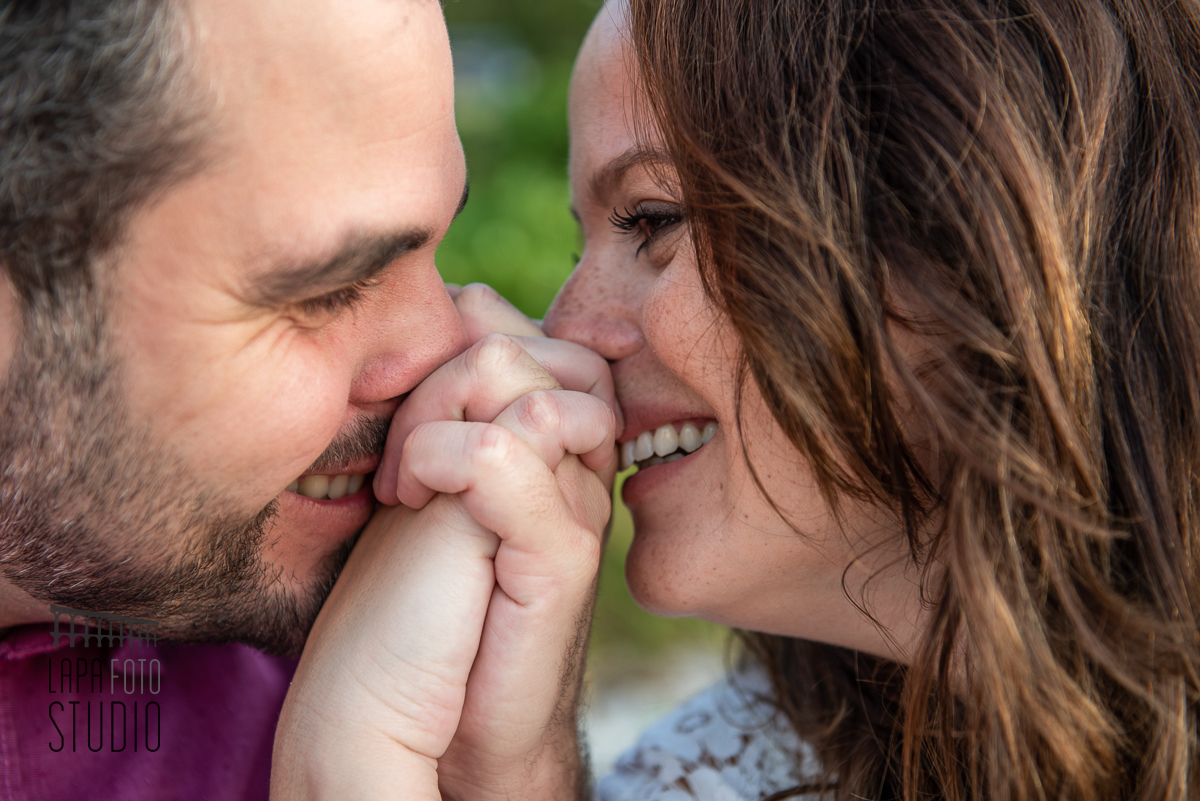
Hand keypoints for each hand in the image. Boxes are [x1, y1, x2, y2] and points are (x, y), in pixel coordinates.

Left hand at [272, 284, 617, 799]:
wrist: (415, 716)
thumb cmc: (409, 598)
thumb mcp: (422, 483)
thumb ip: (443, 410)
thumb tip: (438, 324)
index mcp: (547, 443)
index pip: (522, 327)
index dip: (453, 336)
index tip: (401, 404)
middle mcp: (574, 465)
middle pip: (524, 341)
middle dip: (438, 370)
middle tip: (399, 449)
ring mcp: (576, 505)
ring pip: (517, 378)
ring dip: (432, 414)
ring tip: (405, 483)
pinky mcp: (562, 554)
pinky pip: (507, 450)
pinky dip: (439, 456)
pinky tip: (413, 503)